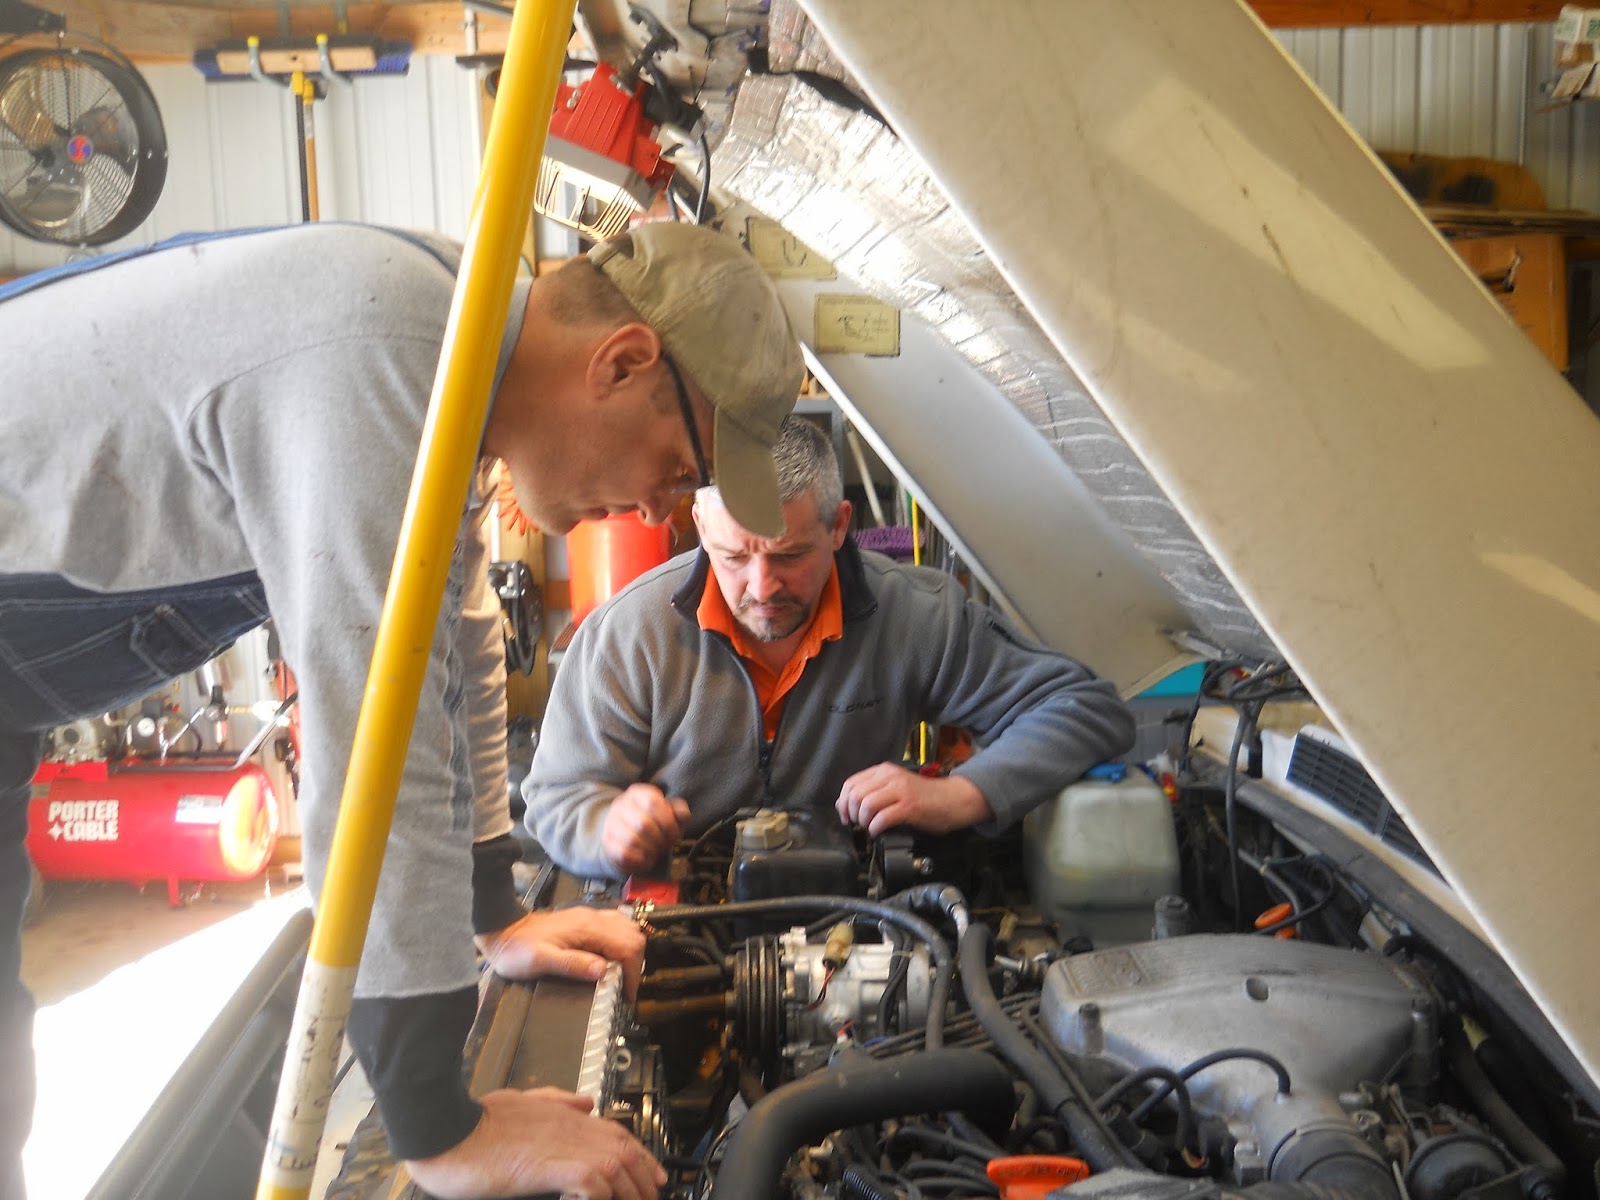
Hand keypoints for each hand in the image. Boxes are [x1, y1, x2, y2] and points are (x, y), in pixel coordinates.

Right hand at [404, 1087, 662, 1199]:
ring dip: (631, 1191)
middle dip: (644, 1176)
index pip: (616, 1132)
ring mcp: (565, 1146)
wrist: (445, 1126)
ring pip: (617, 1168)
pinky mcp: (552, 1167)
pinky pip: (595, 1184)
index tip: (654, 1172)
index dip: (641, 1154)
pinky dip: (603, 1197)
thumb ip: (555, 1100)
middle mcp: (571, 1127)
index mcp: (564, 1115)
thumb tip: (584, 1102)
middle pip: (626, 1149)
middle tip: (652, 1195)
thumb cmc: (474, 1120)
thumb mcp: (519, 1101)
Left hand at [475, 907, 645, 1000]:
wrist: (502, 929)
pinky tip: (612, 960)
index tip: (627, 996)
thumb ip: (572, 964)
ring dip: (630, 953)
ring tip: (621, 977)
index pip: (627, 946)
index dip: (632, 973)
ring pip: (628, 929)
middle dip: (635, 964)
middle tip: (625, 989)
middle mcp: (594, 918)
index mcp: (587, 928)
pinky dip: (622, 944)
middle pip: (633, 935)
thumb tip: (603, 971)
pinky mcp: (586, 921)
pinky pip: (616, 927)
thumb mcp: (540, 961)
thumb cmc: (518, 950)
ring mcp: (590, 917)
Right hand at [601, 783, 691, 875]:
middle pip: (643, 824)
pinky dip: (639, 860)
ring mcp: (611, 824)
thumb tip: (683, 815)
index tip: (674, 834)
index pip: (653, 802)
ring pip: (632, 840)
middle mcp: (621, 805)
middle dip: (659, 839)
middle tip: (665, 845)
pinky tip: (646, 859)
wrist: (624, 834)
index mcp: (638, 794)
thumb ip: (678, 812)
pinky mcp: (607, 842)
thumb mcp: (668, 814)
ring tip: (655, 852)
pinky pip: (624, 854)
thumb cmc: (652, 823)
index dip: (667, 821)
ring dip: (650, 850)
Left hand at [836, 764, 993, 835]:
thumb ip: (875, 791)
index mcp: (884, 771)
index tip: (846, 816)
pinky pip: (882, 818)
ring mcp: (900, 791)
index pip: (851, 783)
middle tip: (857, 824)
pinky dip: (875, 828)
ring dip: (863, 821)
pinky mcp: (910, 807)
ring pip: (866, 805)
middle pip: (855, 794)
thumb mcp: (896, 786)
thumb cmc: (926, 797)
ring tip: (869, 827)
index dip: (843, 803)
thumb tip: (848, 805)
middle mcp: (890, 777)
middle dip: (851, 814)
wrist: (954, 799)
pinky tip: (878, 831)